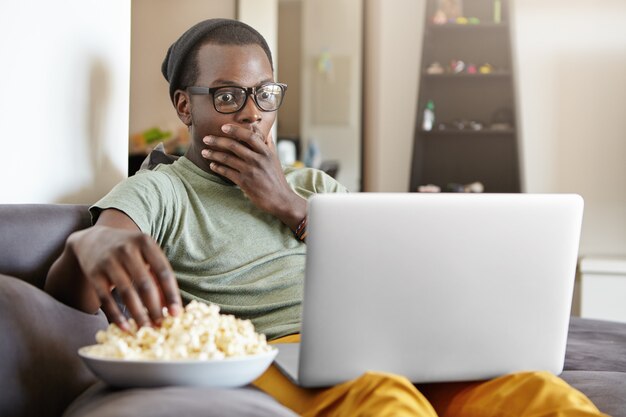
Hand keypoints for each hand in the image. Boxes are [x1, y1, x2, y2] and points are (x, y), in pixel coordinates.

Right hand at [68, 222, 182, 329]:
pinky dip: (116, 315)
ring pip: (126, 292)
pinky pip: (106, 298)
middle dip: (154, 308)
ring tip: (146, 329)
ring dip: (137, 314)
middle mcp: (127, 249)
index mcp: (145, 243)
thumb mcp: (145, 255)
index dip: (171, 294)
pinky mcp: (94, 273)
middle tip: (161, 326)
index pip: (163, 271)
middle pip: (145, 284)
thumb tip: (170, 307)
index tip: (176, 313)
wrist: (92, 239)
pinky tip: (125, 328)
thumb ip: (158, 278)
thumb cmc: (128, 251)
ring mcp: (109, 261)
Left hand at [201, 124, 305, 229]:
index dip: (235, 130)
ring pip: (227, 159)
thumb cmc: (277, 178)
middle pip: (234, 145)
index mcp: (266, 152)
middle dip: (217, 140)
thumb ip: (268, 144)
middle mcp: (258, 160)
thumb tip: (266, 131)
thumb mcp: (275, 159)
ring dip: (213, 154)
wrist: (281, 199)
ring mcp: (250, 171)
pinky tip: (212, 165)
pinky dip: (218, 168)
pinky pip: (227, 172)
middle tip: (206, 138)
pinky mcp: (245, 183)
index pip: (249, 136)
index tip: (223, 127)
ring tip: (204, 152)